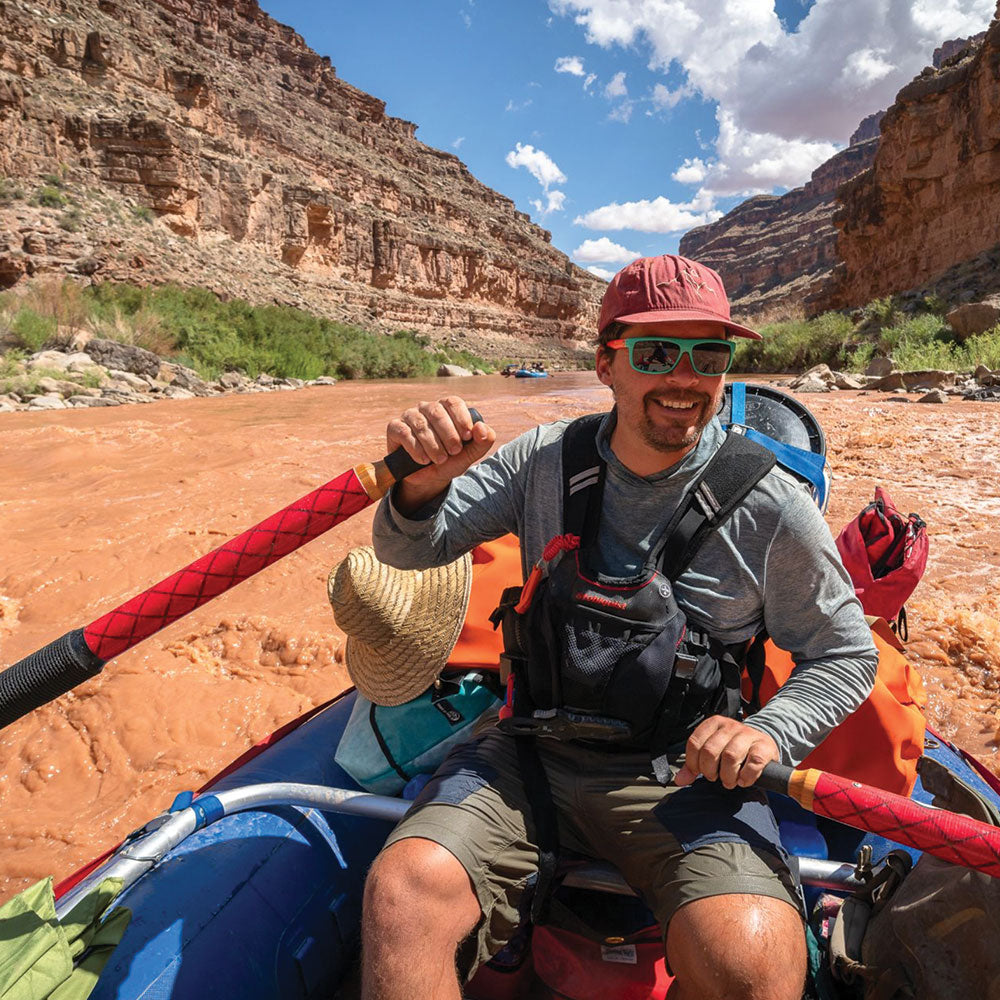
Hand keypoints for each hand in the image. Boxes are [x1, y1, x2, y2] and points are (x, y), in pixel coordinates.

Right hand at [387, 397, 495, 511]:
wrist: (429, 478)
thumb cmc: (451, 460)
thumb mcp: (469, 454)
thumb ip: (482, 441)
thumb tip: (482, 427)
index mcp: (446, 408)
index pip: (453, 402)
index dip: (461, 418)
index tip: (467, 436)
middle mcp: (427, 408)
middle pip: (437, 411)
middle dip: (448, 434)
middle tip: (454, 451)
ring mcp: (410, 416)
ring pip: (421, 424)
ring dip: (433, 444)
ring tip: (440, 460)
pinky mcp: (395, 428)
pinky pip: (404, 433)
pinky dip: (415, 448)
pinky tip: (423, 460)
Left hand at [673, 716, 779, 789]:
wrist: (763, 743)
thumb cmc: (734, 749)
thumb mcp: (713, 751)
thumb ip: (695, 764)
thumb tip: (680, 780)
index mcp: (714, 724)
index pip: (694, 743)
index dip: (694, 762)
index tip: (700, 771)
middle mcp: (730, 726)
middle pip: (710, 751)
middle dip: (710, 771)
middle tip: (716, 777)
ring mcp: (748, 735)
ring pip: (730, 756)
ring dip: (728, 775)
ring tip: (729, 780)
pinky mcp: (764, 746)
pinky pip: (753, 763)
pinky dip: (746, 776)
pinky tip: (743, 779)